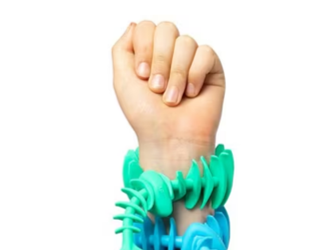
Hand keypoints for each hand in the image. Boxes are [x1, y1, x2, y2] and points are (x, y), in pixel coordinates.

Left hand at [111, 21, 225, 156]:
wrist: (169, 139)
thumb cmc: (146, 117)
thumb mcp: (122, 80)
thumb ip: (122, 48)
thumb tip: (137, 25)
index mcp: (150, 54)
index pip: (147, 27)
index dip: (144, 48)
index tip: (142, 76)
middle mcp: (171, 55)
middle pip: (167, 29)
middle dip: (160, 60)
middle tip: (156, 89)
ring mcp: (192, 61)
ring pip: (186, 42)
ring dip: (176, 74)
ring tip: (172, 99)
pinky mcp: (212, 70)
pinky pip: (205, 53)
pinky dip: (195, 75)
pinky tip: (192, 94)